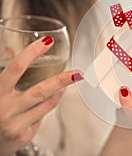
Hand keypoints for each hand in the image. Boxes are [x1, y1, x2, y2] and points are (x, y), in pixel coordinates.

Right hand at [0, 37, 81, 155]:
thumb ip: (4, 73)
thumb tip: (11, 50)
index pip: (16, 68)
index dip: (33, 52)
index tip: (47, 42)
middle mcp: (6, 109)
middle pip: (40, 91)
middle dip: (62, 80)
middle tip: (78, 73)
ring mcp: (16, 124)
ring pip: (48, 104)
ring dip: (58, 92)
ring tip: (65, 83)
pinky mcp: (25, 135)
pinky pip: (43, 116)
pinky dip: (44, 108)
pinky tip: (37, 108)